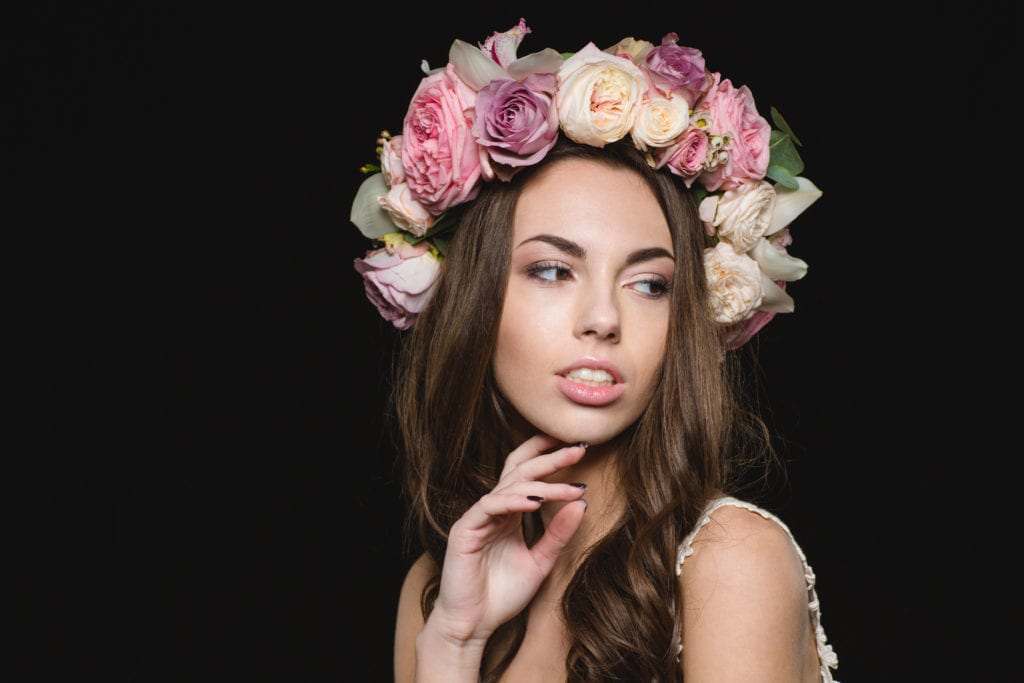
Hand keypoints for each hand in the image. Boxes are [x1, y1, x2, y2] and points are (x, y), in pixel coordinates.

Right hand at [425, 434, 588, 646]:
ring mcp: (478, 517)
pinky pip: (490, 506)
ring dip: (543, 485)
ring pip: (509, 486)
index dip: (547, 453)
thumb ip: (558, 535)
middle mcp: (493, 509)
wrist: (473, 625)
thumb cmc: (502, 595)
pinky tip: (536, 501)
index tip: (577, 444)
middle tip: (579, 449)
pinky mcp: (465, 530)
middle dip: (551, 458)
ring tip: (571, 488)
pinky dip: (514, 500)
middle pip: (521, 470)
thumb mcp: (541, 562)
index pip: (526, 472)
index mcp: (509, 512)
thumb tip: (582, 503)